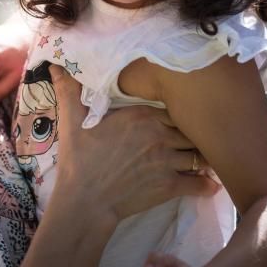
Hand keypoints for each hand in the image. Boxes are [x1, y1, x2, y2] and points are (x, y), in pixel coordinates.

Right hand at [48, 65, 218, 222]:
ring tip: (207, 159)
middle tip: (201, 137)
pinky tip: (210, 184)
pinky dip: (208, 185)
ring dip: (203, 158)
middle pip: (191, 130)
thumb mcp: (71, 122)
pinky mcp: (171, 187)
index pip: (175, 109)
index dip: (180, 113)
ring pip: (200, 155)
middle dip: (196, 134)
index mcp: (141, 116)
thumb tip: (56, 66)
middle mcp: (160, 135)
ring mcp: (168, 162)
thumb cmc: (79, 160)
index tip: (183, 116)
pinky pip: (200, 183)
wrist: (85, 200)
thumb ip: (69, 92)